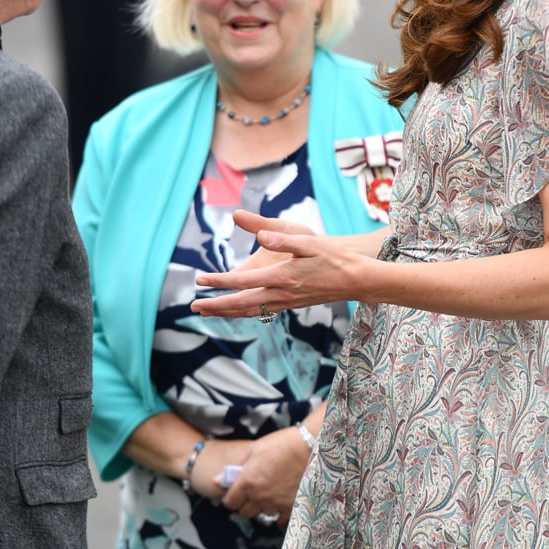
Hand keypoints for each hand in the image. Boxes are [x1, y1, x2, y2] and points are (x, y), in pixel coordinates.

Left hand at [191, 209, 359, 316]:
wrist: (354, 279)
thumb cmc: (333, 256)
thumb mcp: (309, 241)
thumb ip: (283, 239)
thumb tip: (261, 235)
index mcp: (282, 276)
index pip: (243, 281)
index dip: (219, 281)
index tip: (200, 279)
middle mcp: (281, 293)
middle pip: (241, 303)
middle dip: (215, 306)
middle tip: (193, 308)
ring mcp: (286, 302)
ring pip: (250, 311)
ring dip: (226, 313)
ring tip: (207, 313)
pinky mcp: (291, 304)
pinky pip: (262, 312)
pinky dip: (244, 313)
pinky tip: (236, 311)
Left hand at [218, 426, 313, 522]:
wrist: (310, 447)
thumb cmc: (282, 444)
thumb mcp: (255, 449)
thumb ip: (236, 466)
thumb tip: (217, 480)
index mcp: (248, 482)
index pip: (230, 502)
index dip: (230, 497)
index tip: (234, 492)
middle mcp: (261, 497)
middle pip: (245, 512)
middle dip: (245, 503)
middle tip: (251, 492)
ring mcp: (277, 504)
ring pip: (263, 514)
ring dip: (263, 506)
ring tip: (269, 491)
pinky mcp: (292, 507)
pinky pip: (280, 516)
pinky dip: (279, 509)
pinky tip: (281, 497)